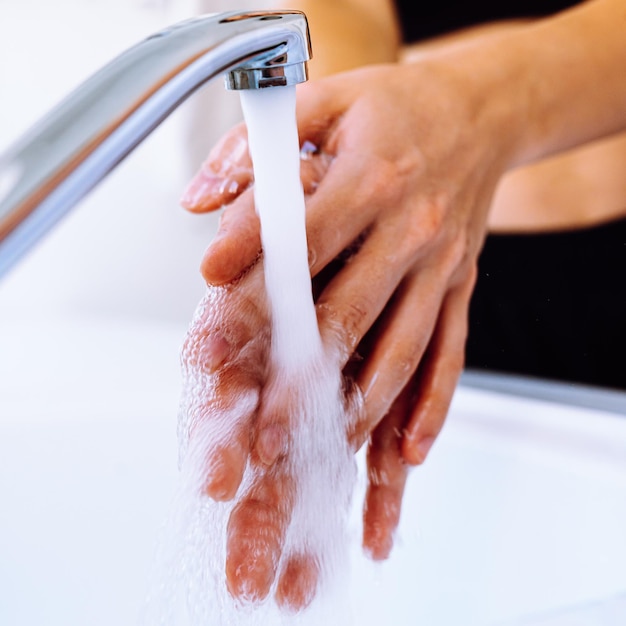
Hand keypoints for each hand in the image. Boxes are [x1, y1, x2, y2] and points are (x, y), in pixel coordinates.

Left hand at [181, 59, 515, 591]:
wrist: (483, 113)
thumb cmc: (399, 108)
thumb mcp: (326, 98)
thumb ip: (258, 146)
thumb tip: (198, 200)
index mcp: (373, 177)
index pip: (304, 236)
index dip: (254, 270)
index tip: (211, 299)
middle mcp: (411, 229)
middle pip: (346, 314)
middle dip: (297, 375)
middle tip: (258, 428)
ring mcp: (441, 267)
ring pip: (400, 350)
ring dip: (357, 407)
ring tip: (314, 449)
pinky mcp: (460, 289)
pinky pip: (450, 353)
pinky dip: (431, 405)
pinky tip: (407, 448)